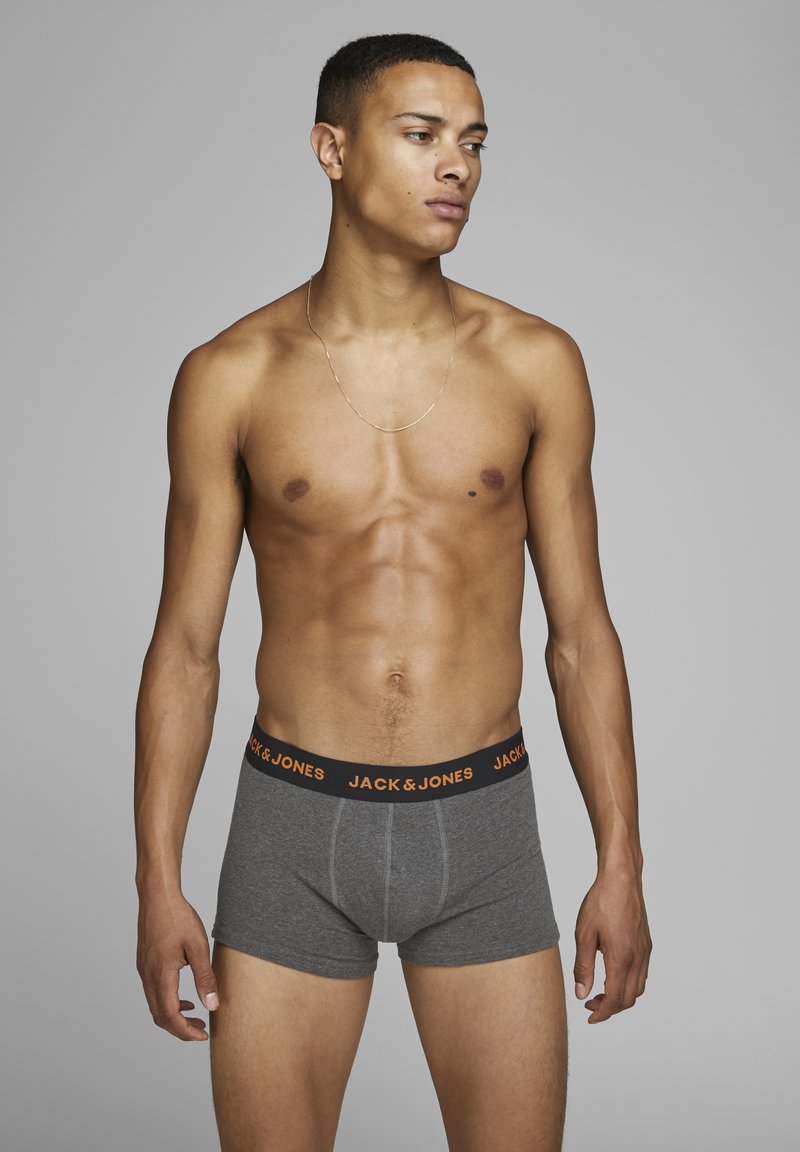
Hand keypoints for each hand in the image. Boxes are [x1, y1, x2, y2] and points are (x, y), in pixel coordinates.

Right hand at [136, 892, 219, 1040]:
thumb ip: (205, 978)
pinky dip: (168, 1002)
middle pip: (160, 1016)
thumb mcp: (198, 947)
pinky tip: (184, 997)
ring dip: (174, 1016)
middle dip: (180, 1029)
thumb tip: (212, 1006)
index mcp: (161, 974)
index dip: (186, 1031)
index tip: (204, 1035)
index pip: (170, 1015)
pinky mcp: (144, 964)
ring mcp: (143, 970)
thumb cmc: (178, 917)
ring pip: (155, 1005)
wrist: (157, 895)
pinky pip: (153, 992)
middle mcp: (147, 976)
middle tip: (202, 1031)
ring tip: (195, 1016)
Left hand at [573, 868, 651, 1023]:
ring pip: (638, 988)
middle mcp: (638, 958)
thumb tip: (582, 993)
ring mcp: (645, 951)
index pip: (615, 999)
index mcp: (621, 958)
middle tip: (589, 1002)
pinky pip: (642, 974)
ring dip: (621, 997)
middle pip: (629, 999)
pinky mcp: (646, 944)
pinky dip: (629, 984)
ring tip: (600, 991)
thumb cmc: (601, 902)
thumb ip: (583, 967)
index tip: (589, 1016)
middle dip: (610, 1007)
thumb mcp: (583, 934)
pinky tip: (612, 974)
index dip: (602, 1013)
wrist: (622, 879)